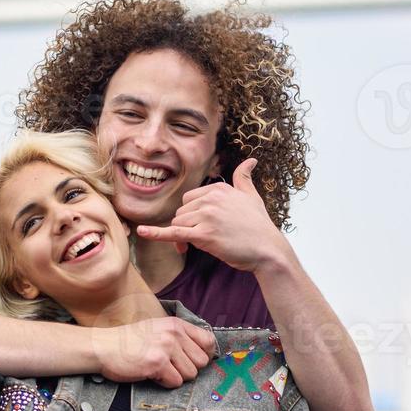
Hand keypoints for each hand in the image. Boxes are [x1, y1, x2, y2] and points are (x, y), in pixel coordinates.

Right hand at [91, 318, 215, 387]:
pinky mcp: (157, 364)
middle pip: (201, 362)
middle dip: (188, 368)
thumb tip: (204, 354)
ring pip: (190, 374)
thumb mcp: (156, 329)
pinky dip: (164, 383)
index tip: (191, 360)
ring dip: (175, 377)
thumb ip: (178, 336)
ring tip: (158, 369)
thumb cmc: (128, 342)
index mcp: (176, 324)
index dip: (203, 355)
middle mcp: (173, 334)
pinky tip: (150, 374)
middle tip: (170, 367)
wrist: (102, 347)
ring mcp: (165, 348)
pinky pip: (175, 382)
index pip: (208, 341)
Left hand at [134, 159, 286, 272]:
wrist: (268, 249)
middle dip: (186, 227)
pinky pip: (174, 232)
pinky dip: (156, 233)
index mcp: (219, 188)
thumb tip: (251, 160)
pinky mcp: (203, 235)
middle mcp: (211, 199)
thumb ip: (244, 178)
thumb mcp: (252, 196)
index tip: (201, 228)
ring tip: (198, 247)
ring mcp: (207, 216)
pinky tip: (142, 232)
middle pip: (181, 212)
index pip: (189, 199)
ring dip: (183, 238)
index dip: (191, 215)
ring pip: (178, 224)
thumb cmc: (259, 226)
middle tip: (197, 242)